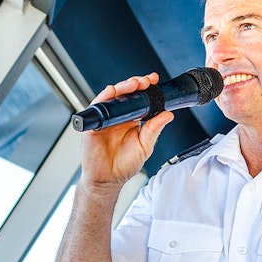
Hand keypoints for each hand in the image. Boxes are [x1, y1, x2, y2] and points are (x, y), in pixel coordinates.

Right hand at [80, 73, 175, 188]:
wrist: (108, 180)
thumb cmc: (124, 165)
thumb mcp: (144, 146)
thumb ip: (154, 130)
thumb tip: (167, 114)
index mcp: (130, 120)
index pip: (138, 99)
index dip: (145, 89)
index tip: (154, 81)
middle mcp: (117, 117)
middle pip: (125, 94)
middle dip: (135, 84)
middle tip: (145, 81)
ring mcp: (105, 119)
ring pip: (111, 97)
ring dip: (121, 87)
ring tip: (133, 84)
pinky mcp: (93, 125)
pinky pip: (97, 107)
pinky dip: (104, 98)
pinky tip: (111, 92)